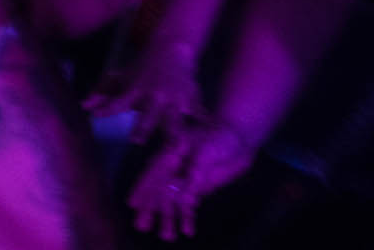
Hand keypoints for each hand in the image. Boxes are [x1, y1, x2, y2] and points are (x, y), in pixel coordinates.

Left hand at [87, 41, 203, 143]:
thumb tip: (85, 106)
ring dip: (174, 130)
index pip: (117, 101)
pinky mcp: (191, 99)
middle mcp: (153, 96)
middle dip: (142, 126)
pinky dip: (205, 122)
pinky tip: (212, 133)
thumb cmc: (141, 70)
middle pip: (147, 113)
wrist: (171, 50)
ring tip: (177, 145)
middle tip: (136, 140)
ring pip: (174, 117)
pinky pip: (199, 113)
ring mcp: (173, 98)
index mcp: (135, 91)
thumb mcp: (122, 78)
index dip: (106, 107)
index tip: (95, 115)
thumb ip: (104, 93)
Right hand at [128, 120, 256, 240]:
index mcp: (171, 152)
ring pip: (171, 200)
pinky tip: (187, 231)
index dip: (142, 187)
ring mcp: (184, 178)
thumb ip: (197, 171)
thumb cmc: (223, 136)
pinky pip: (189, 206)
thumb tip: (187, 195)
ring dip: (168, 217)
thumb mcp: (209, 149)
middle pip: (158, 189)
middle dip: (150, 208)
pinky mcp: (197, 188)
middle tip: (141, 226)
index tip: (132, 204)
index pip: (153, 171)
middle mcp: (173, 166)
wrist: (240, 139)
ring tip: (166, 236)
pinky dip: (187, 218)